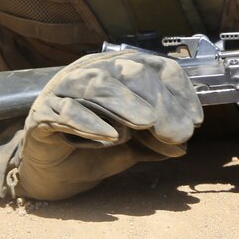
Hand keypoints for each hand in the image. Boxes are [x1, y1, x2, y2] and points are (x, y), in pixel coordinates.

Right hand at [0, 50, 203, 199]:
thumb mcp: (134, 147)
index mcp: (118, 71)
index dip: (178, 90)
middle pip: (127, 72)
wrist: (54, 172)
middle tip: (176, 131)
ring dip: (123, 103)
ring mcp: (64, 89)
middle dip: (156, 100)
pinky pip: (64, 111)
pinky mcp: (42, 114)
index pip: (153, 67)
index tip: (195, 121)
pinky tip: (109, 136)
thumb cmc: (96, 148)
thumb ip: (155, 143)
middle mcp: (91, 71)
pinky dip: (88, 123)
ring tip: (146, 123)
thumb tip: (183, 144)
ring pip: (95, 84)